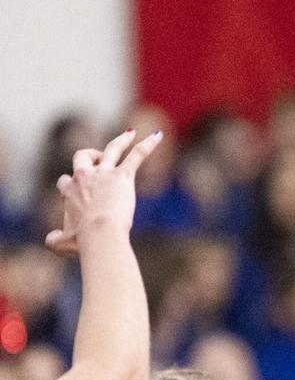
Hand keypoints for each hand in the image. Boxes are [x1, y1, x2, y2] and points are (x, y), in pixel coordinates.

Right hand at [45, 129, 162, 256]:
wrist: (100, 234)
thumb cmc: (83, 241)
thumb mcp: (62, 244)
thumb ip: (53, 241)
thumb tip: (51, 238)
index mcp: (70, 192)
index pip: (66, 181)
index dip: (70, 185)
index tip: (76, 194)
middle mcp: (84, 178)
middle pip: (82, 157)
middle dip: (89, 156)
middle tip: (99, 159)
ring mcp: (104, 175)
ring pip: (111, 149)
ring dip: (121, 140)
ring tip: (130, 135)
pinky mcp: (122, 176)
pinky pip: (137, 155)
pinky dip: (148, 145)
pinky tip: (158, 136)